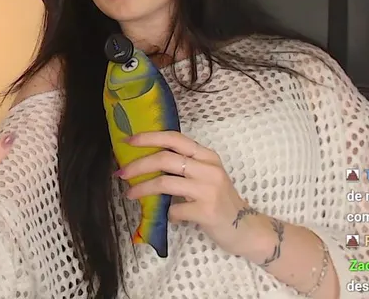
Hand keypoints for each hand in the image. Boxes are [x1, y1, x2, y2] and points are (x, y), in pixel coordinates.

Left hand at [117, 131, 262, 257]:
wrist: (246, 229)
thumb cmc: (221, 202)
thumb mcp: (207, 177)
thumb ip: (184, 168)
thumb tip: (146, 164)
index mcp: (207, 156)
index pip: (175, 138)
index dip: (149, 137)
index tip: (129, 141)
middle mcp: (209, 169)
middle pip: (165, 159)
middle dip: (139, 165)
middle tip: (122, 172)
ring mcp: (209, 190)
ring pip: (164, 183)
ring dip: (143, 189)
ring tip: (130, 194)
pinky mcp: (206, 211)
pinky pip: (174, 210)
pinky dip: (167, 214)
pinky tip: (169, 217)